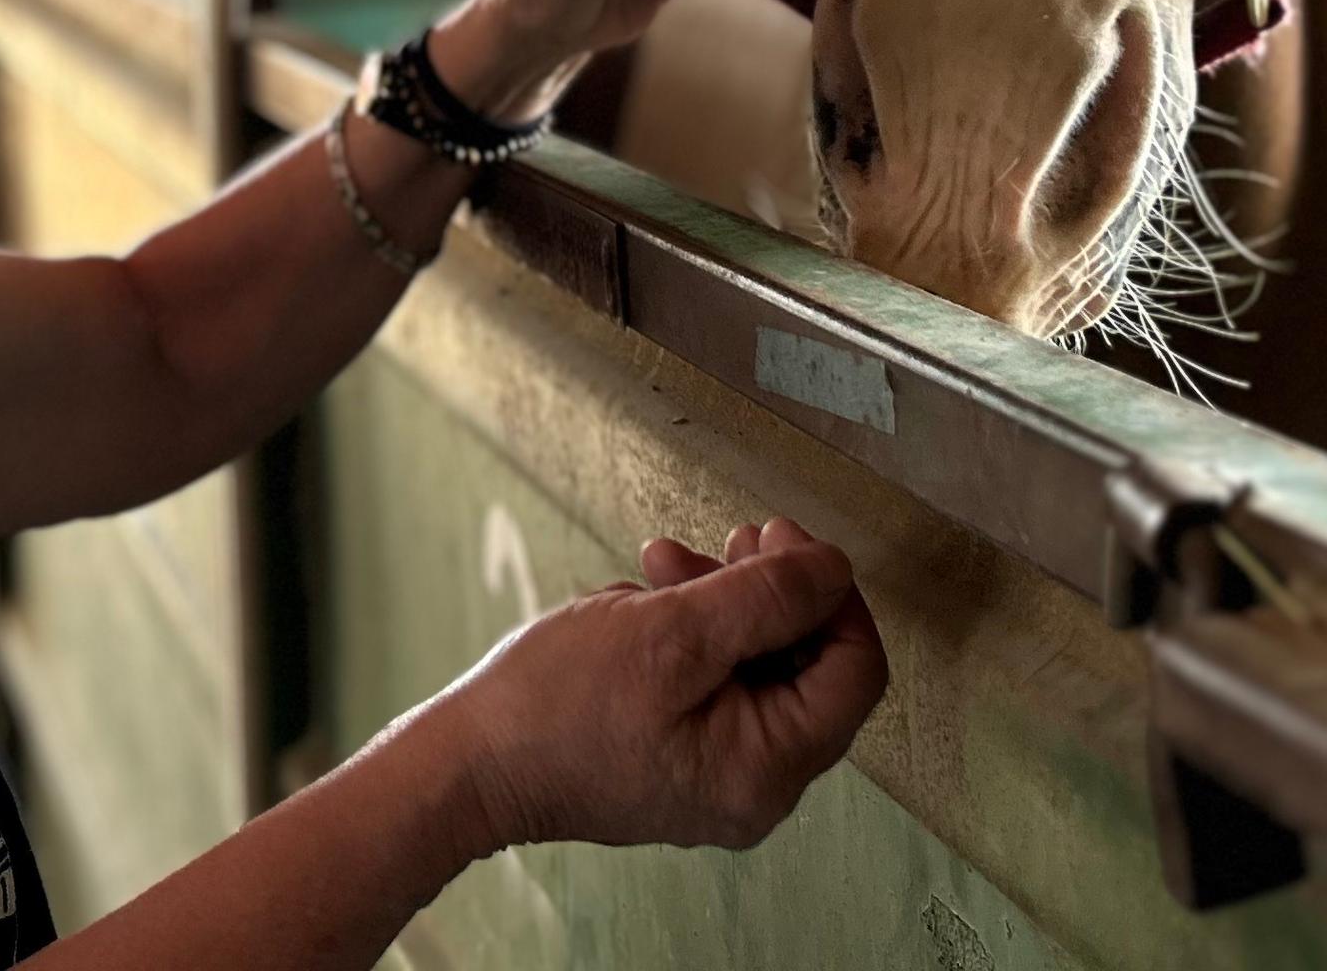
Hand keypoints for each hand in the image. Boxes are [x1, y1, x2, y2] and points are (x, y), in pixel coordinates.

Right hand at [428, 518, 887, 854]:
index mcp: (767, 768)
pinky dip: (695, 635)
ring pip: (759, 668)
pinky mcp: (682, 761)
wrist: (471, 762)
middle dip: (768, 592)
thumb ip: (767, 599)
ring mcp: (717, 778)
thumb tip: (834, 571)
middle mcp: (755, 787)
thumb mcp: (672, 630)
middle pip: (808, 667)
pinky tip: (647, 599)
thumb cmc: (558, 705)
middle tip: (730, 541)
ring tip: (664, 565)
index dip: (830, 594)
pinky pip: (718, 687)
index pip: (855, 671)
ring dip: (725, 602)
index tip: (784, 540)